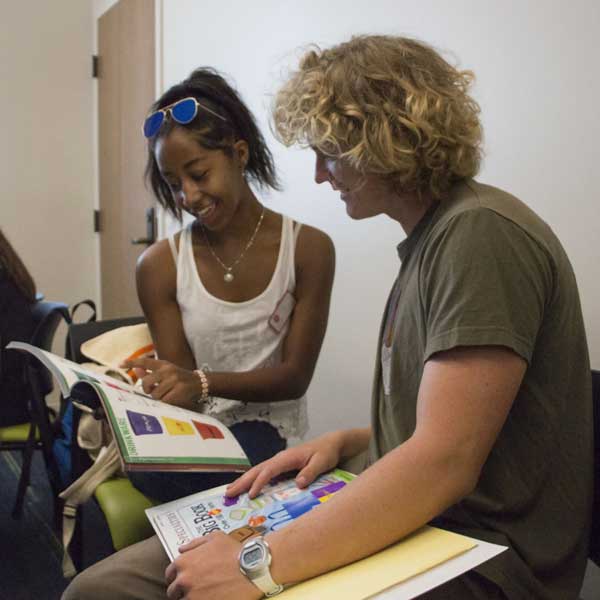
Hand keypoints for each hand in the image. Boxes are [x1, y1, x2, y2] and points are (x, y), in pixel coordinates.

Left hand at [121, 357, 201, 407]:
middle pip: (146, 382)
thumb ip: (150, 372)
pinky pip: (164, 401)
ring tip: (166, 395)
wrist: (199, 383)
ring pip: (155, 394)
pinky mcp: (179, 390)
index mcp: (164, 364)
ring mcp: (174, 380)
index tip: (120, 364)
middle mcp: (168, 370)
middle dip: (147, 389)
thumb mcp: (166, 372)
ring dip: (158, 398)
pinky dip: (165, 402)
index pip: (145, 362)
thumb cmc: (179, 379)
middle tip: (153, 391)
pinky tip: (171, 399)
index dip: (132, 362)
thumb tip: (135, 369)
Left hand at [165, 531, 261, 599]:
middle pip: (173, 592)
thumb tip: (182, 549)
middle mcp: (184, 580)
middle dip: (181, 590)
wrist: (251, 568)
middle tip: (195, 588)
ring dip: (190, 598)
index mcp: (184, 562)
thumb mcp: (215, 538)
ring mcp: (192, 596)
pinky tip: (209, 597)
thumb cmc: (234, 551)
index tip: (184, 579)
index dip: (176, 577)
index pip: (169, 575)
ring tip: (203, 594)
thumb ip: (195, 543)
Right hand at [226, 431, 344, 498]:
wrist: (330, 444)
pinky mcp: (282, 466)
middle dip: (242, 481)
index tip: (251, 495)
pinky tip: (247, 488)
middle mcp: (280, 458)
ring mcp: (280, 462)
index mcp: (287, 457)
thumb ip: (310, 472)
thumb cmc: (326, 452)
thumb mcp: (322, 462)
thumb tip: (298, 483)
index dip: (259, 483)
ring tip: (230, 492)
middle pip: (257, 470)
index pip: (269, 470)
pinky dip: (253, 480)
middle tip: (228, 494)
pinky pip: (264, 473)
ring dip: (244, 481)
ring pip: (258, 471)